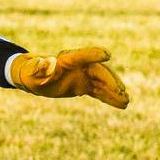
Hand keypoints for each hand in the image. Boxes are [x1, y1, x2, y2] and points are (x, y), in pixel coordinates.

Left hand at [9, 48, 128, 108]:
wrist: (36, 78)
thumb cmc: (33, 74)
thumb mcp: (33, 73)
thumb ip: (41, 68)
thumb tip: (47, 63)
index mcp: (67, 59)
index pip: (83, 55)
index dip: (94, 54)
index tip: (107, 54)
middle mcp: (80, 66)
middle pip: (99, 70)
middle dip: (111, 80)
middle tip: (120, 91)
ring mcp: (84, 75)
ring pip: (104, 82)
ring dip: (115, 91)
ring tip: (127, 101)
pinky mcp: (86, 86)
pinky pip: (101, 92)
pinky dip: (111, 98)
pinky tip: (123, 105)